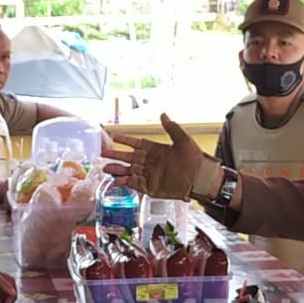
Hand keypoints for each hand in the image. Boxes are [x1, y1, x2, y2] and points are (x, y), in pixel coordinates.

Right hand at [100, 113, 220, 199]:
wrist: (201, 179)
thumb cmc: (195, 159)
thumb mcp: (183, 140)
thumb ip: (172, 128)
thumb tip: (163, 114)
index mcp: (156, 150)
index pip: (136, 144)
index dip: (126, 141)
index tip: (115, 137)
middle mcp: (151, 162)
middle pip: (128, 158)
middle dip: (115, 156)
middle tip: (102, 153)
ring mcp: (150, 175)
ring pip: (129, 171)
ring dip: (117, 170)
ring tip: (105, 168)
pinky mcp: (151, 187)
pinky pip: (135, 184)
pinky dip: (125, 183)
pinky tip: (116, 181)